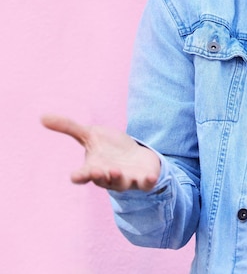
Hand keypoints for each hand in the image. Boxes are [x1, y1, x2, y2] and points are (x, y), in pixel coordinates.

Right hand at [41, 115, 160, 191]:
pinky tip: (150, 178)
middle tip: (99, 171)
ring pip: (122, 184)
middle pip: (102, 180)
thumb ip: (69, 128)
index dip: (80, 176)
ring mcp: (126, 180)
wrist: (135, 155)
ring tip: (117, 171)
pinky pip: (145, 184)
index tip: (75, 175)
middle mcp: (108, 177)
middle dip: (100, 176)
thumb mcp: (90, 134)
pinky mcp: (143, 180)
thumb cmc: (110, 147)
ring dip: (120, 179)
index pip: (83, 176)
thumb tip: (42, 116)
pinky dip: (147, 182)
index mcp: (93, 168)